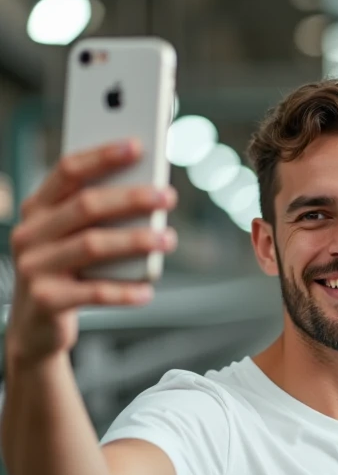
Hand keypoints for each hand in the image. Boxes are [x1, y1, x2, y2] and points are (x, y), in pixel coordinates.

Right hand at [6, 140, 177, 365]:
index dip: (102, 156)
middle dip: (131, 198)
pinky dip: (125, 291)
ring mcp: (35, 267)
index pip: (68, 170)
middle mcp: (30, 233)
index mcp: (38, 208)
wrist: (35, 328)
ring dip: (136, 241)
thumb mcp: (71, 238)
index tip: (138, 146)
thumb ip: (97, 215)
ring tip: (169, 240)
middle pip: (86, 205)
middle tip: (167, 196)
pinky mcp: (47, 300)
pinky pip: (94, 292)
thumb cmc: (64, 273)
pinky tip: (147, 289)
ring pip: (92, 245)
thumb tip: (148, 191)